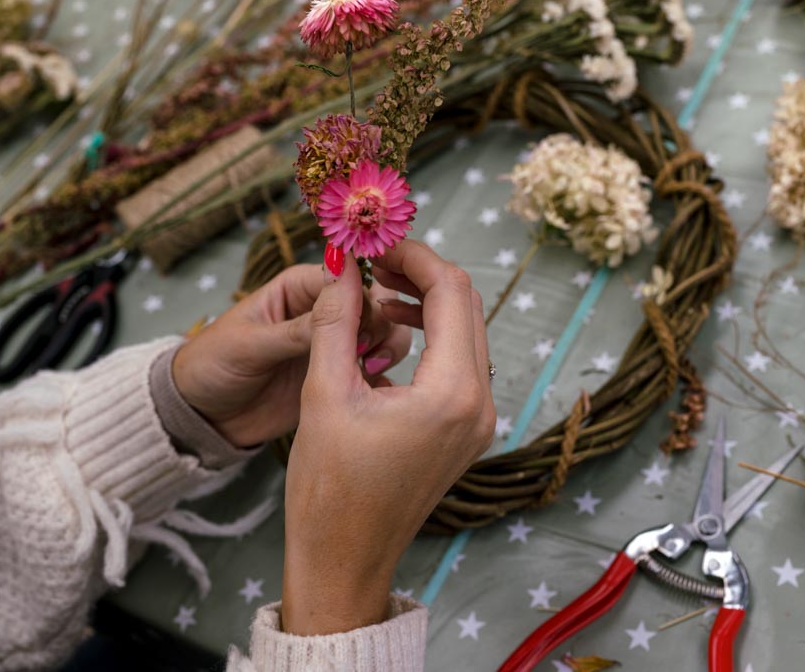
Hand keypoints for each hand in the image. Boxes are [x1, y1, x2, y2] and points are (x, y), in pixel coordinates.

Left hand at [171, 264, 411, 447]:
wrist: (203, 417)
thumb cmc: (212, 366)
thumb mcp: (250, 345)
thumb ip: (296, 329)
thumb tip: (341, 305)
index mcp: (298, 289)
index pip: (345, 278)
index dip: (361, 296)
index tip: (359, 325)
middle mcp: (322, 312)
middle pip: (372, 304)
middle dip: (378, 324)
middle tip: (364, 352)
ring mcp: (333, 346)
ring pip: (382, 333)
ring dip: (387, 347)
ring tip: (369, 369)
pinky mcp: (338, 377)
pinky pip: (374, 369)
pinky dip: (383, 375)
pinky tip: (374, 388)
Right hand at [281, 241, 494, 634]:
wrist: (343, 560)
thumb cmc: (328, 489)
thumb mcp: (324, 393)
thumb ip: (336, 321)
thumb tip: (345, 267)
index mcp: (451, 392)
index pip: (450, 293)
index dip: (416, 256)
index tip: (378, 243)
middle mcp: (479, 403)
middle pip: (467, 307)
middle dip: (422, 275)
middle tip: (374, 262)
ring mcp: (480, 421)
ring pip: (467, 333)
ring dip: (428, 304)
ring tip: (376, 293)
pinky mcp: (469, 432)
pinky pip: (462, 363)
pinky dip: (432, 337)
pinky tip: (391, 332)